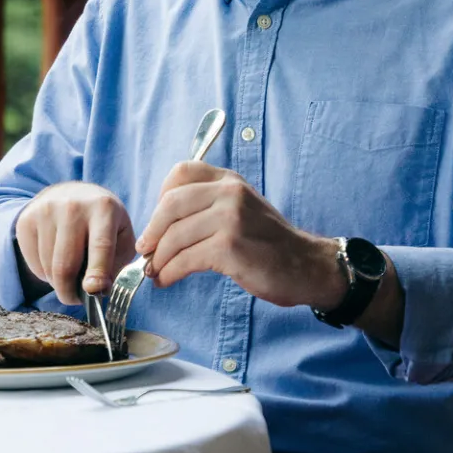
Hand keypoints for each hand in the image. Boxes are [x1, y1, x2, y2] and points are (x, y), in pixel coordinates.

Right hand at [14, 182, 135, 305]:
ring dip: (58, 283)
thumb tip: (97, 290)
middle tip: (75, 299)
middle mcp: (72, 206)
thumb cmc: (103, 222)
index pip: (100, 246)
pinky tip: (54, 262)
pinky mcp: (26, 220)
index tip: (94, 291)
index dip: (97, 273)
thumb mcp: (121, 237)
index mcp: (103, 208)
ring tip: (68, 276)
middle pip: (66, 263)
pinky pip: (32, 263)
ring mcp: (45, 211)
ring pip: (48, 267)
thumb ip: (115, 264)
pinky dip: (43, 273)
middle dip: (70, 291)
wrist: (71, 194)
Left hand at [135, 161, 343, 308]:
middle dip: (152, 231)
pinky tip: (167, 279)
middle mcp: (229, 193)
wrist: (307, 267)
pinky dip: (170, 272)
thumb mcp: (240, 208)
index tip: (157, 222)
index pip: (180, 172)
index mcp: (228, 180)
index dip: (160, 197)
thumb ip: (206, 206)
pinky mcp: (230, 248)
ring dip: (159, 259)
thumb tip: (159, 227)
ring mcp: (230, 218)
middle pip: (170, 205)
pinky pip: (186, 259)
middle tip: (145, 251)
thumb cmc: (268, 243)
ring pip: (175, 236)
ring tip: (155, 272)